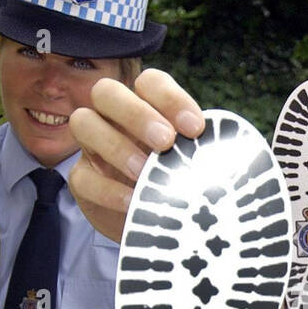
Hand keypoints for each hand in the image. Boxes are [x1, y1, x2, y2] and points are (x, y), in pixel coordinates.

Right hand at [68, 68, 204, 241]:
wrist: (154, 226)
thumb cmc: (178, 183)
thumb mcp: (192, 165)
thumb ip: (200, 152)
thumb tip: (226, 155)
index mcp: (146, 106)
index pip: (150, 82)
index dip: (170, 99)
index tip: (195, 128)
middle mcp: (114, 118)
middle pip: (108, 92)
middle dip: (136, 113)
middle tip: (165, 141)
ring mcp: (93, 146)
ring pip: (84, 122)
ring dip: (116, 145)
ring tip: (144, 172)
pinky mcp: (82, 179)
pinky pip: (82, 176)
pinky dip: (108, 188)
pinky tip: (132, 201)